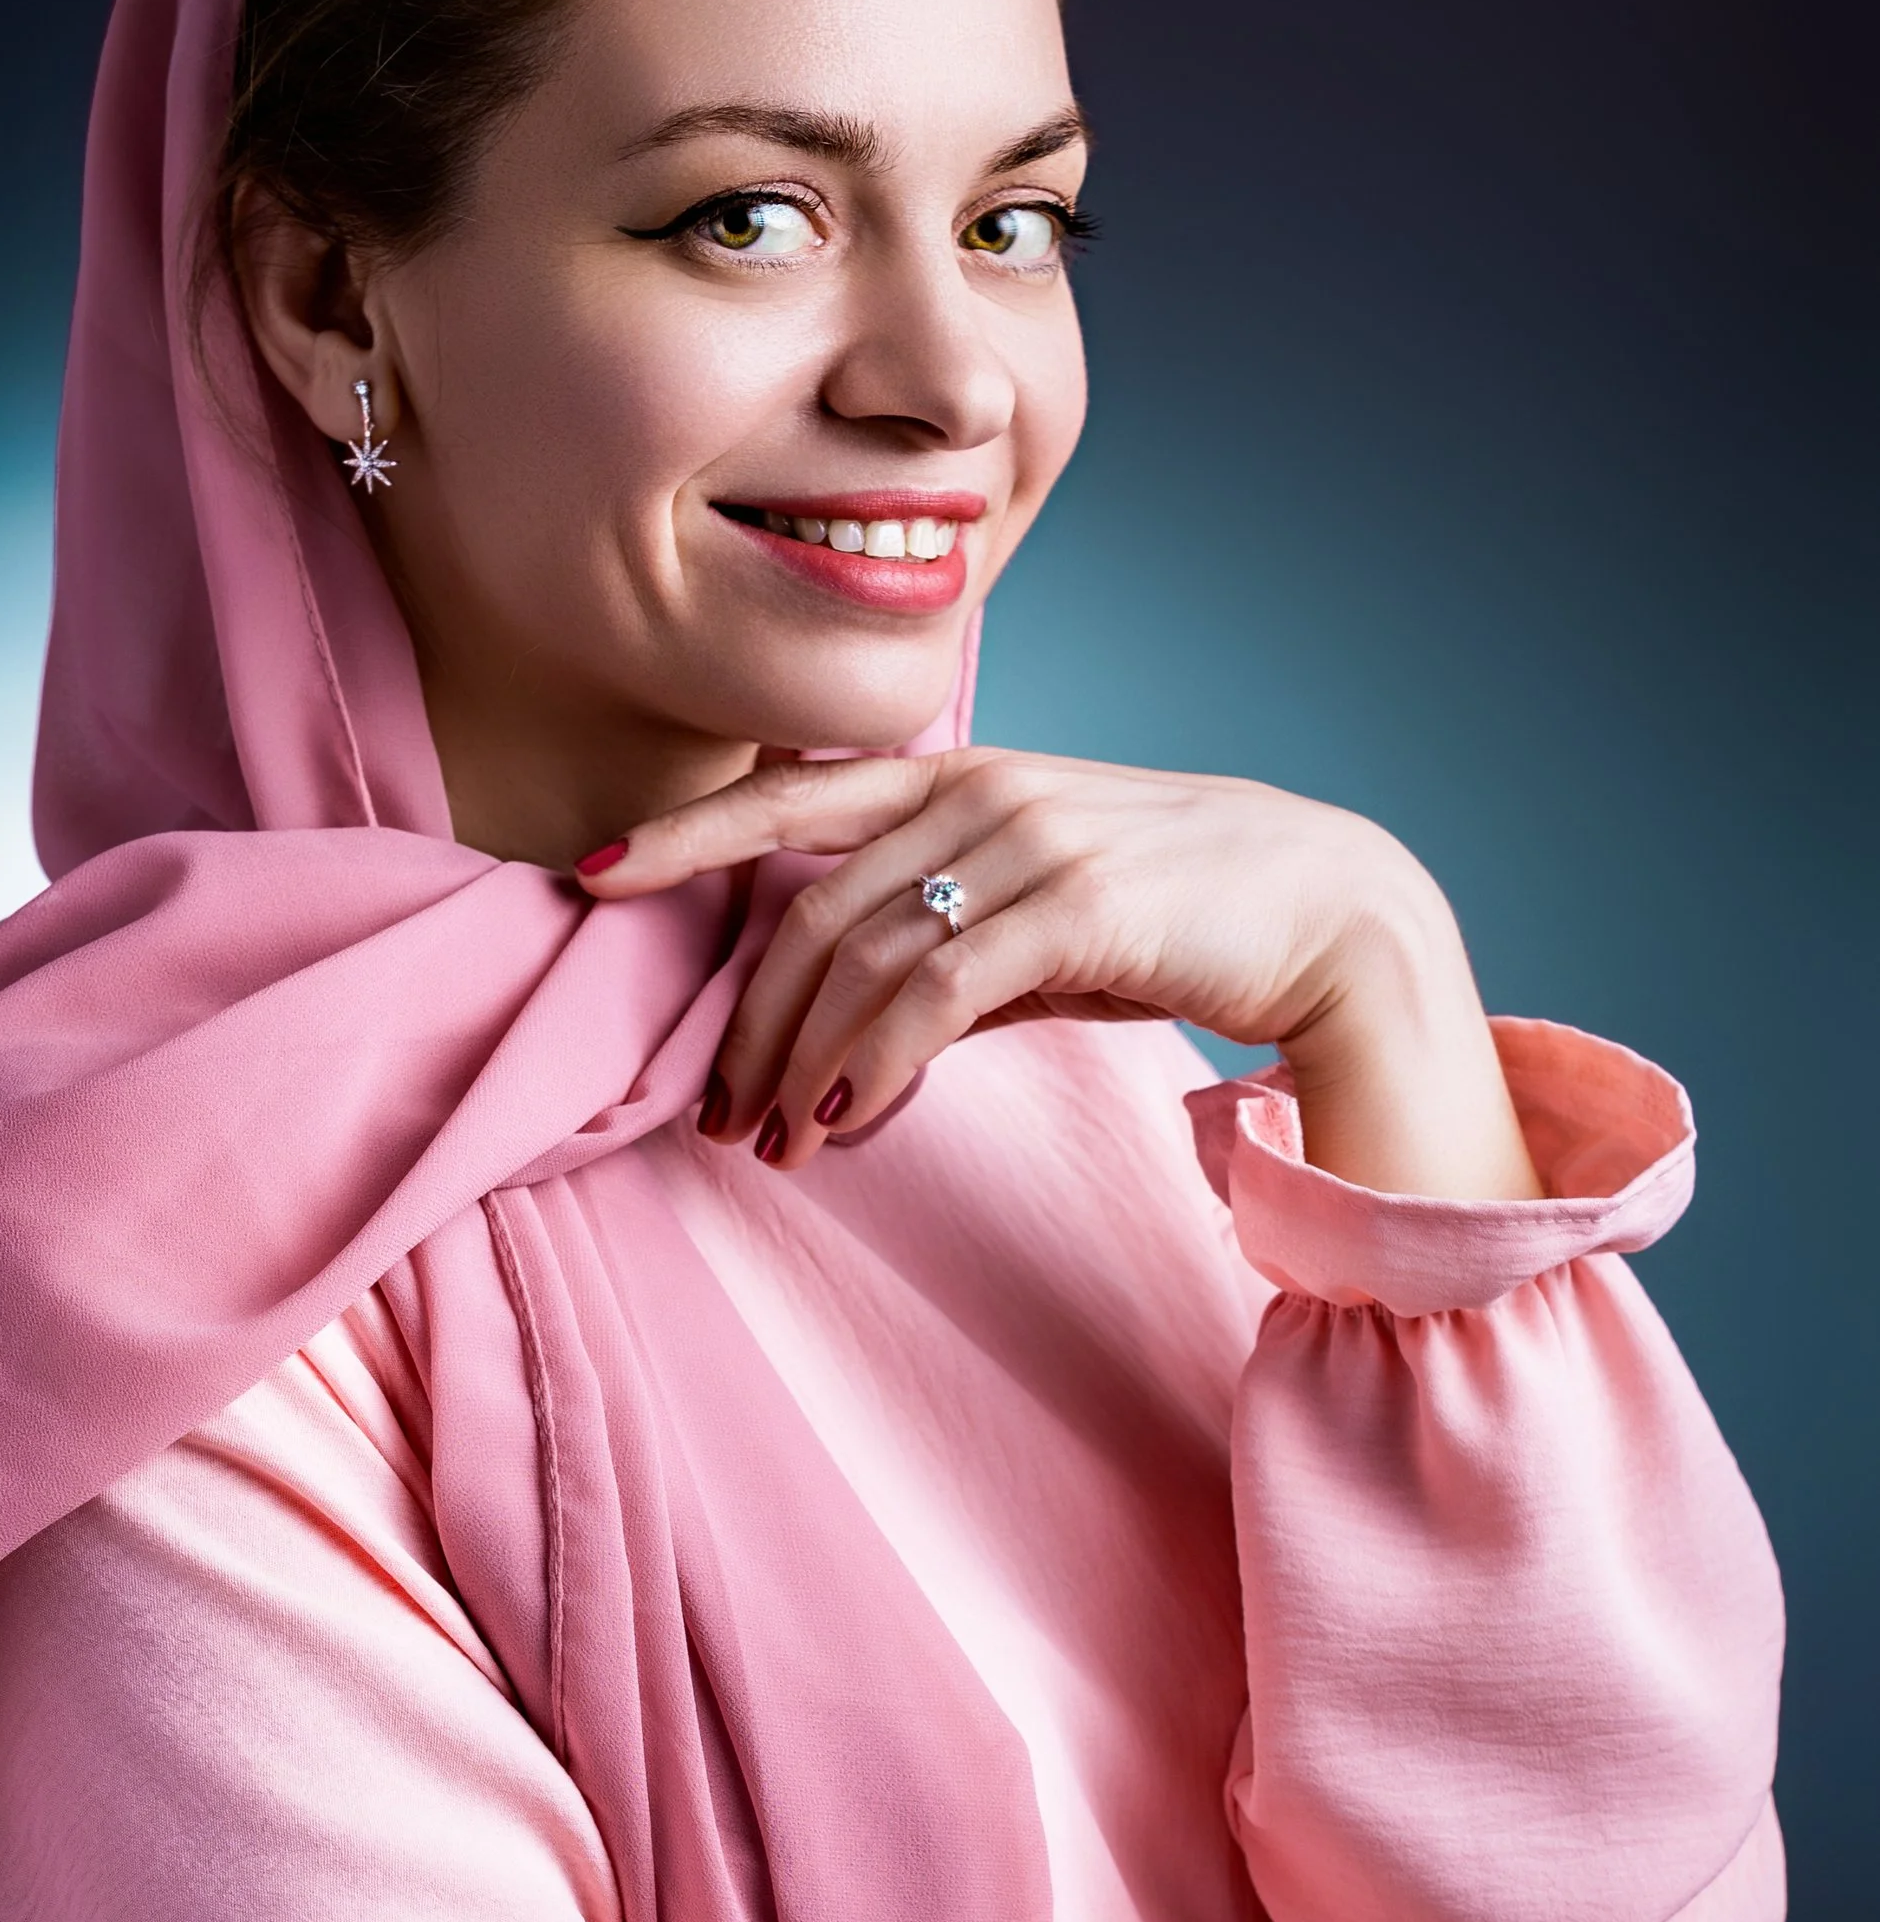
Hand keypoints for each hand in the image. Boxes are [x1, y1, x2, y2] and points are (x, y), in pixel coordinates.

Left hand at [580, 746, 1541, 1197]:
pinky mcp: (1074, 905)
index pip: (787, 795)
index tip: (590, 878)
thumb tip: (853, 1039)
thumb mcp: (1038, 916)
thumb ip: (941, 948)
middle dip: (749, 1025)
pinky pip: (934, 991)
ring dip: (802, 1066)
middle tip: (721, 1118)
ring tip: (780, 1144)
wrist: (1330, 909)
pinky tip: (852, 1117)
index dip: (683, 836)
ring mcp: (1027, 841)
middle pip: (807, 910)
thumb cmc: (1179, 915)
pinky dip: (876, 1060)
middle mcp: (980, 791)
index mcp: (957, 776)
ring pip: (859, 958)